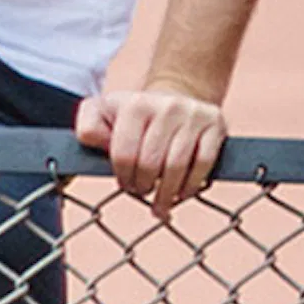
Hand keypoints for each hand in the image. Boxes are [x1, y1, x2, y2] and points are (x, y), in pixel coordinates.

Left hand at [76, 82, 227, 212]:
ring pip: (177, 167)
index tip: (125, 184)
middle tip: (142, 191)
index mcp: (135, 104)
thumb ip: (89, 127)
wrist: (175, 98)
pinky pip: (203, 164)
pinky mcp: (215, 125)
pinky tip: (181, 194)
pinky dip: (191, 186)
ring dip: (167, 194)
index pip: (125, 155)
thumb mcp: (103, 113)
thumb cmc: (135, 116)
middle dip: (144, 186)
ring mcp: (193, 115)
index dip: (123, 177)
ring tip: (160, 205)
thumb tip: (94, 141)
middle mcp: (167, 106)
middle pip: (151, 164)